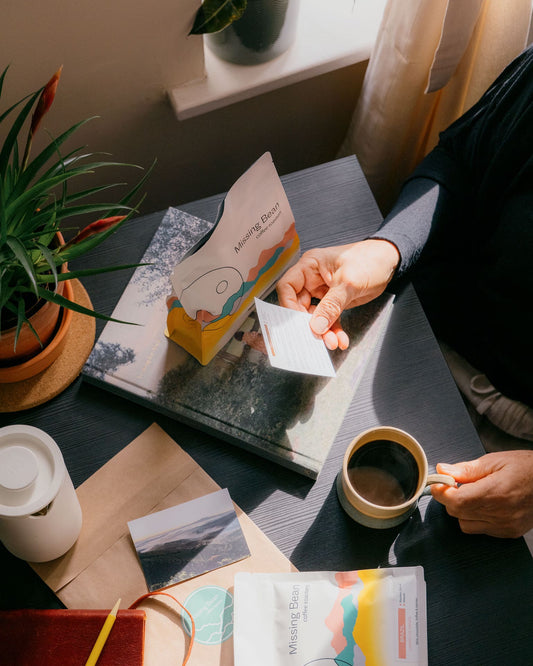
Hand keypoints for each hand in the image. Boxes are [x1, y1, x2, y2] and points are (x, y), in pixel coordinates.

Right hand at [276, 239, 399, 349]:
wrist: (390, 262)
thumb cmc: (370, 260)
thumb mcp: (348, 282)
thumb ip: (331, 305)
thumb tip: (316, 326)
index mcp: (309, 266)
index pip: (287, 287)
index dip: (288, 306)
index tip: (298, 324)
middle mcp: (311, 279)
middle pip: (299, 306)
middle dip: (309, 324)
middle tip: (318, 338)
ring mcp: (322, 291)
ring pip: (315, 316)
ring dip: (323, 331)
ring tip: (333, 342)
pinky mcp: (334, 302)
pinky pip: (329, 319)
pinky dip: (334, 330)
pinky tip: (341, 339)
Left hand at [431, 450, 532, 537]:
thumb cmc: (528, 468)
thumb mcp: (495, 461)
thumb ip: (466, 469)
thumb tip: (442, 470)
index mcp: (495, 493)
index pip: (455, 501)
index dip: (441, 492)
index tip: (437, 483)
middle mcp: (500, 514)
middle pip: (457, 513)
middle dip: (450, 498)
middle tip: (454, 484)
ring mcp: (505, 526)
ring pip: (465, 524)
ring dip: (462, 510)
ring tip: (473, 493)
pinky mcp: (509, 532)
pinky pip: (480, 529)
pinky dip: (475, 518)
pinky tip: (485, 504)